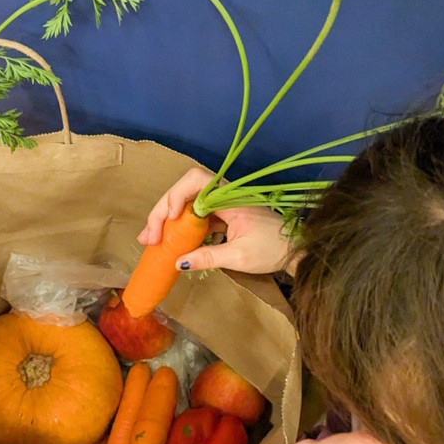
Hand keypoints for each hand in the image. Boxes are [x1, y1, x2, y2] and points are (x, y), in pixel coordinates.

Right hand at [137, 168, 298, 274]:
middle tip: (148, 237)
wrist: (295, 250)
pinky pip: (195, 216)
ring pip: (186, 203)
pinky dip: (180, 227)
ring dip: (167, 219)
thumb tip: (177, 262)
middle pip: (184, 191)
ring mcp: (222, 205)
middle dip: (163, 211)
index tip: (169, 220)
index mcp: (231, 197)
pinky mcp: (222, 216)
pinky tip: (169, 242)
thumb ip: (208, 257)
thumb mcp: (240, 257)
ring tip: (151, 240)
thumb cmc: (273, 250)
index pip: (196, 181)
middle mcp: (224, 195)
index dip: (176, 196)